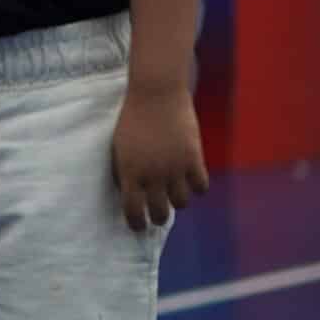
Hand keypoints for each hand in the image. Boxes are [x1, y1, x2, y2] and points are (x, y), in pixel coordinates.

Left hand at [111, 83, 208, 230]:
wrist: (156, 94)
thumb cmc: (133, 119)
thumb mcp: (119, 148)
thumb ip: (123, 172)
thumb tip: (129, 192)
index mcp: (130, 173)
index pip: (133, 211)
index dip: (136, 223)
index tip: (139, 226)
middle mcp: (153, 175)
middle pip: (160, 213)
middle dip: (158, 217)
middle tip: (158, 213)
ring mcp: (175, 168)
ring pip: (181, 204)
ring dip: (177, 201)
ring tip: (174, 192)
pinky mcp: (194, 158)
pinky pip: (201, 187)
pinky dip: (197, 187)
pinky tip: (191, 179)